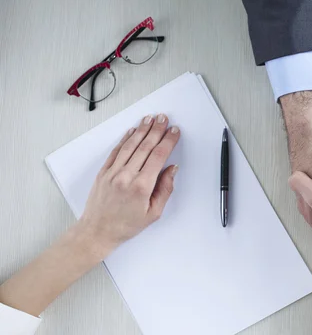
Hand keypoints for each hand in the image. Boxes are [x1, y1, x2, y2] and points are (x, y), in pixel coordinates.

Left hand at [79, 114, 180, 254]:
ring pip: (131, 145)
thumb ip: (165, 189)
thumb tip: (171, 170)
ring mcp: (113, 173)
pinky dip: (125, 139)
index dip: (168, 141)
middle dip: (157, 130)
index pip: (158, 156)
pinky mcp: (104, 172)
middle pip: (145, 146)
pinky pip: (116, 151)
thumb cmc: (125, 225)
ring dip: (142, 130)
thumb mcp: (153, 213)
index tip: (174, 132)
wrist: (97, 231)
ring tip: (150, 119)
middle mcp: (126, 176)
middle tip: (164, 119)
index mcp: (141, 187)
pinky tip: (132, 130)